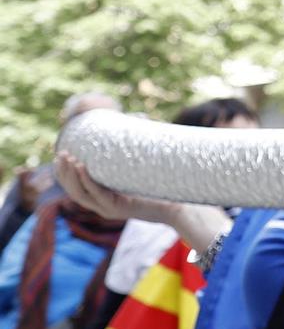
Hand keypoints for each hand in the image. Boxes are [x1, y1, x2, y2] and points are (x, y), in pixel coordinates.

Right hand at [54, 152, 169, 226]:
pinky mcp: (118, 209)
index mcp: (104, 199)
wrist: (177, 208)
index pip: (76, 188)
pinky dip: (88, 181)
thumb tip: (139, 119)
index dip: (65, 174)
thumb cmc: (160, 188)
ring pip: (81, 194)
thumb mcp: (139, 172)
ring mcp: (109, 209)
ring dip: (72, 176)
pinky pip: (98, 194)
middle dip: (64, 173)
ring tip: (69, 159)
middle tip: (61, 154)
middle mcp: (103, 206)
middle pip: (74, 191)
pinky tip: (82, 168)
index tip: (61, 156)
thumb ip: (132, 155)